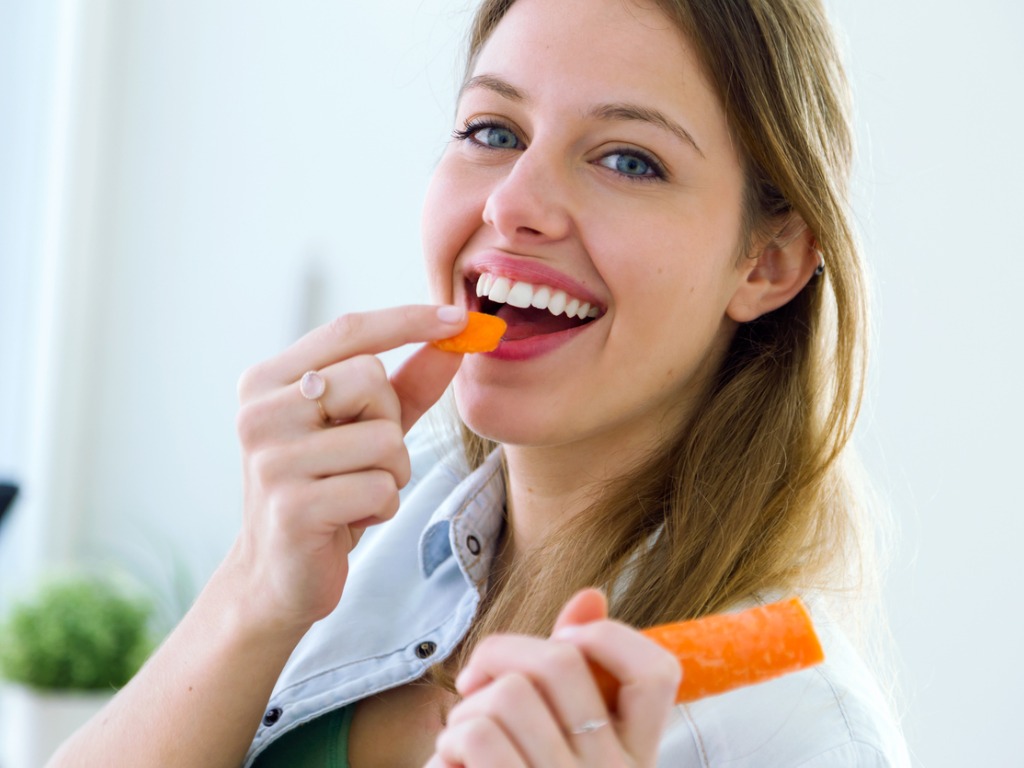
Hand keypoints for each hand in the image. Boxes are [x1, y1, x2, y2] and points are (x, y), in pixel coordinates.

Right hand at [228, 305, 468, 634]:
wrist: (279, 574)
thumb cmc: (327, 487)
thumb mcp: (366, 427)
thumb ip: (408, 383)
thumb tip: (459, 337)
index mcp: (268, 381)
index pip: (347, 331)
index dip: (408, 320)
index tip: (459, 316)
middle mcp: (260, 413)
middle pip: (370, 378)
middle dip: (389, 419)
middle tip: (362, 457)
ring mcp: (272, 461)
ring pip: (384, 438)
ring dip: (391, 471)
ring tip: (355, 492)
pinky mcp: (293, 509)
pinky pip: (380, 488)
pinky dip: (382, 506)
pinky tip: (349, 519)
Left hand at [426, 590, 680, 767]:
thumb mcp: (568, 748)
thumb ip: (581, 677)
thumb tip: (589, 596)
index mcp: (634, 758)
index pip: (656, 672)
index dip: (608, 637)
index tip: (564, 643)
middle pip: (557, 663)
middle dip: (497, 655)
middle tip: (477, 685)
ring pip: (505, 695)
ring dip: (466, 709)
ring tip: (462, 740)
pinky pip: (473, 736)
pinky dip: (447, 743)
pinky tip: (451, 767)